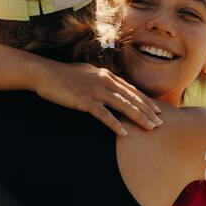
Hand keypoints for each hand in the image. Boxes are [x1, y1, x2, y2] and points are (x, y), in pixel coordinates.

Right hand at [38, 61, 161, 135]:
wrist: (44, 73)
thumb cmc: (64, 76)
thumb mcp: (87, 74)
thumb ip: (101, 80)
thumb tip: (112, 88)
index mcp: (106, 75)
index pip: (131, 89)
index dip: (146, 100)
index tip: (158, 110)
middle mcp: (104, 81)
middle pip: (132, 98)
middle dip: (148, 111)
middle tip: (160, 123)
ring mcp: (95, 90)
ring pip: (123, 105)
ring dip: (138, 117)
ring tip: (150, 128)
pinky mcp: (84, 100)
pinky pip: (104, 114)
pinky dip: (115, 124)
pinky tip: (124, 133)